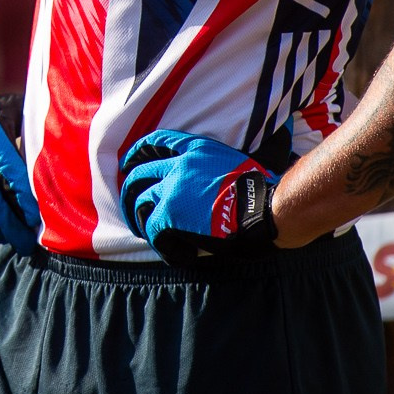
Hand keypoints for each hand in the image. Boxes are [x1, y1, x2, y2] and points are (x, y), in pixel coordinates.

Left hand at [118, 130, 278, 266]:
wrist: (265, 211)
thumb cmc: (261, 191)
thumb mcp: (233, 162)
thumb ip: (212, 165)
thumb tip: (209, 178)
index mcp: (195, 150)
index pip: (156, 141)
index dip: (138, 152)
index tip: (130, 161)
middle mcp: (178, 166)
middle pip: (139, 173)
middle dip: (129, 187)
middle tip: (128, 199)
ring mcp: (171, 190)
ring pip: (139, 201)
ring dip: (138, 217)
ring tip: (142, 230)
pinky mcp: (170, 215)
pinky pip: (152, 229)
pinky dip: (159, 242)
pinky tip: (172, 251)